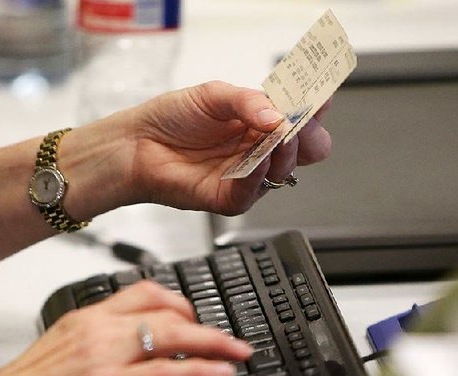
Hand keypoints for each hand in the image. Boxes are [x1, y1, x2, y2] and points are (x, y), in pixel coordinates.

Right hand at [0, 281, 252, 375]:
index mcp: (90, 318)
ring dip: (214, 343)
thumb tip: (139, 351)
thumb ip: (105, 344)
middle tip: (231, 340)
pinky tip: (220, 374)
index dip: (182, 304)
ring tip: (237, 353)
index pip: (146, 293)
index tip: (200, 319)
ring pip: (173, 336)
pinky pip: (165, 373)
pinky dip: (200, 371)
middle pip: (168, 311)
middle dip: (207, 325)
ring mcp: (105, 355)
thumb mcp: (67, 352)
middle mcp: (100, 328)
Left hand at [128, 80, 332, 214]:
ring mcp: (250, 174)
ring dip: (283, 154)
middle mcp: (260, 149)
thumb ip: (248, 102)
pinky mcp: (232, 198)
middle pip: (305, 149)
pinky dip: (258, 176)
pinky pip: (255, 192)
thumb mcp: (213, 95)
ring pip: (285, 171)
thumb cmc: (172, 119)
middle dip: (308, 137)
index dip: (313, 109)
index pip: (301, 117)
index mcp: (261, 121)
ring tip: (274, 139)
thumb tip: (278, 115)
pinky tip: (256, 162)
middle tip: (298, 124)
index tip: (320, 99)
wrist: (136, 146)